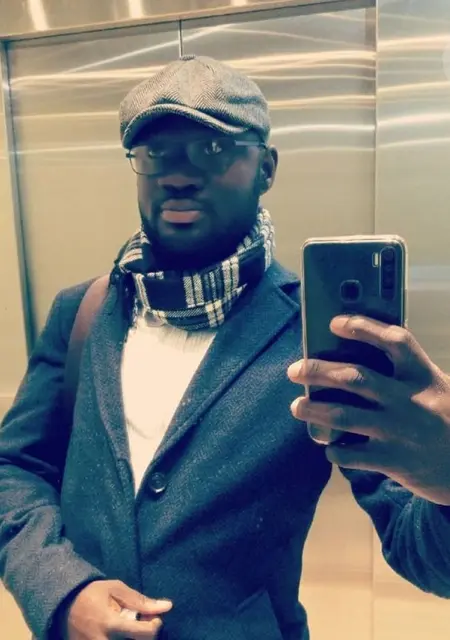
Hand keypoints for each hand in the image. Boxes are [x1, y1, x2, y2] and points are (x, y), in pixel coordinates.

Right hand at [63, 579, 172, 638]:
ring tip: (130, 628)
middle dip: (143, 635)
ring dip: (132, 638)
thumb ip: (140, 600)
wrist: (63, 605)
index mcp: (110, 624)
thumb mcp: (115, 589)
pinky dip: (122, 639)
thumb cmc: (91, 594)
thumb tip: (167, 606)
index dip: (155, 626)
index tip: (155, 619)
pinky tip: (121, 634)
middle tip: (142, 624)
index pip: (143, 634)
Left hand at [288, 315, 449, 505]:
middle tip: (295, 370)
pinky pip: (351, 454)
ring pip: (342, 415)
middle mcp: (409, 400)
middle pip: (354, 377)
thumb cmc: (449, 423)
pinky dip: (334, 450)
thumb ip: (409, 376)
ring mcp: (399, 431)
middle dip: (317, 370)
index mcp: (424, 376)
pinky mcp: (393, 461)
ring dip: (313, 409)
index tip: (334, 324)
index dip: (363, 328)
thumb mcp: (439, 390)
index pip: (394, 341)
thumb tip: (359, 361)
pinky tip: (329, 446)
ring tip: (296, 406)